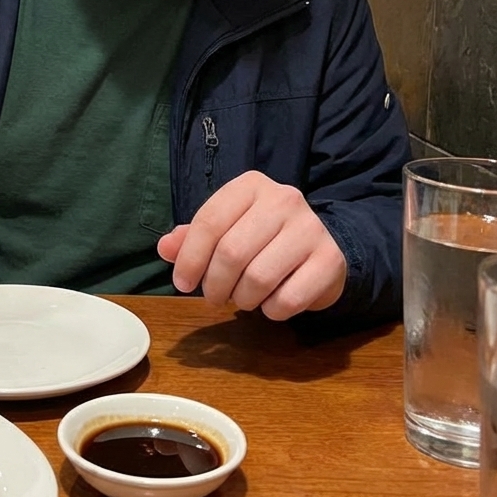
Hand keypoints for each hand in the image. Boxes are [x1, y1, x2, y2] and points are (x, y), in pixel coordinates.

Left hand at [157, 171, 346, 320]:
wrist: (321, 247)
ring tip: (242, 299)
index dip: (189, 258)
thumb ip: (193, 237)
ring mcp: (311, 228)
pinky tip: (270, 304)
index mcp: (250, 185)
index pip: (209, 222)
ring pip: (259, 277)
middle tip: (213, 298)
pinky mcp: (331, 260)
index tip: (182, 283)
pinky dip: (271, 310)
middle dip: (214, 285)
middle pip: (231, 252)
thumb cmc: (262, 237)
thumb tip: (165, 248)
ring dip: (242, 299)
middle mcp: (283, 199)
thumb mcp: (226, 228)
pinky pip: (288, 299)